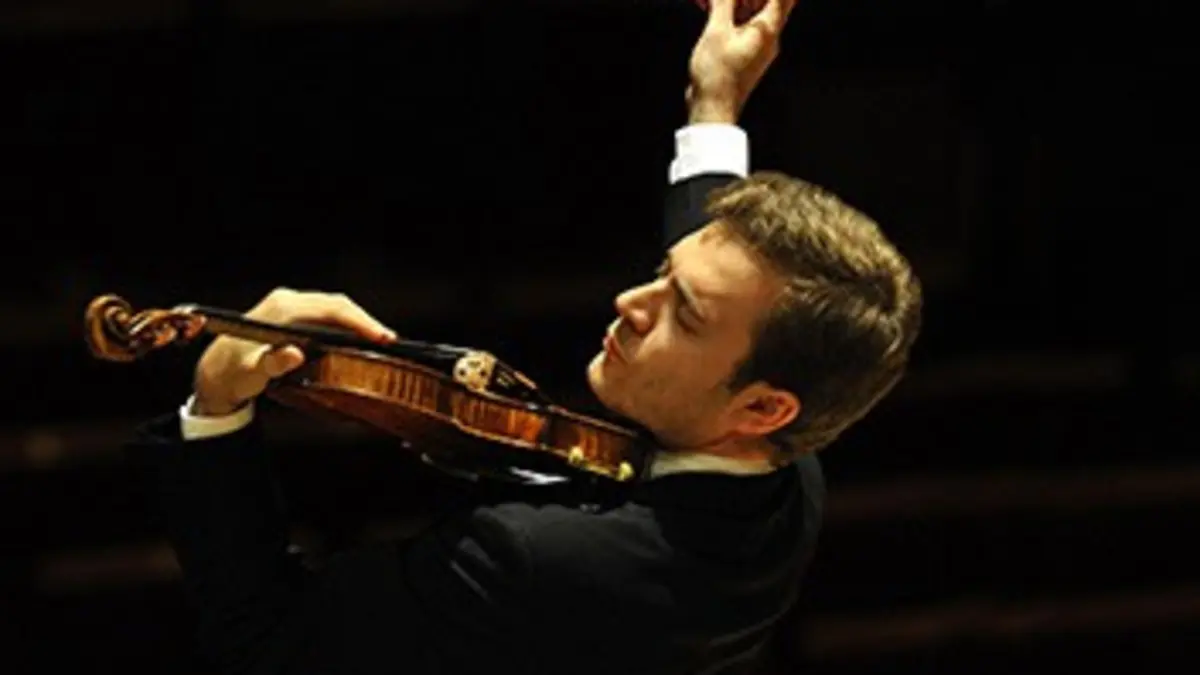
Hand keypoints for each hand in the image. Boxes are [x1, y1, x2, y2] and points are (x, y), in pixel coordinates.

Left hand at [191, 288, 395, 415]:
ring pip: (334, 309)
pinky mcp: (293, 315)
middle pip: (337, 305)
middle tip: (390, 342)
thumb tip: (295, 353)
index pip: (330, 308)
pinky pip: (327, 316)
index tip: (381, 337)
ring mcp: (290, 306)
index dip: (359, 321)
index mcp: (280, 308)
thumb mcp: (251, 374)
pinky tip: (359, 340)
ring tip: (381, 342)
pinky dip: (346, 326)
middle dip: (365, 322)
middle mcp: (287, 300)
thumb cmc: (231, 375)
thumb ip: (272, 363)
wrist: (214, 375)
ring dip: (357, 324)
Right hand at [687, 0, 796, 123]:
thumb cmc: (717, 75)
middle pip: (768, 4)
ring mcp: (757, 47)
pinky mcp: (745, 53)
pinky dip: (729, 15)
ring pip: (752, 14)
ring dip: (734, 3)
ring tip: (711, 2)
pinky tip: (709, 9)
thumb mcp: (717, 32)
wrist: (712, 108)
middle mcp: (768, 38)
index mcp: (767, 30)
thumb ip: (724, 4)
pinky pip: (742, 27)